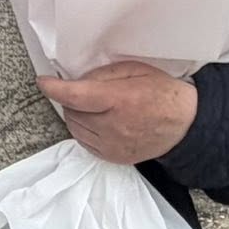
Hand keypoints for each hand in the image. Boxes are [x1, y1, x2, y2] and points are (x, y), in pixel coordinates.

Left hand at [38, 61, 197, 164]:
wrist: (186, 125)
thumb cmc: (162, 94)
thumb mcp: (135, 70)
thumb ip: (103, 74)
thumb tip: (77, 80)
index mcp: (120, 100)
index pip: (75, 96)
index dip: (54, 88)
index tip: (43, 82)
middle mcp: (114, 126)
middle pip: (71, 112)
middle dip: (72, 99)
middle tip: (87, 92)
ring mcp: (113, 145)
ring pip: (74, 127)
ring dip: (76, 115)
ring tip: (94, 107)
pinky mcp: (113, 157)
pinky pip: (83, 142)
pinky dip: (84, 130)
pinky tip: (98, 121)